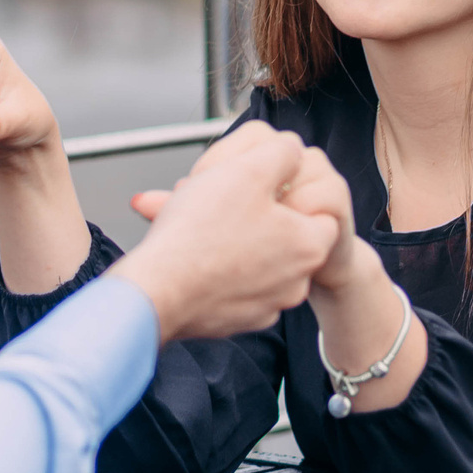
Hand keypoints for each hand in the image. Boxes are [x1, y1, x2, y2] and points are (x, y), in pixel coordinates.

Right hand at [134, 140, 376, 296]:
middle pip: (286, 235)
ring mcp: (266, 306)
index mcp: (309, 246)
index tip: (262, 185)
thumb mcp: (248, 169)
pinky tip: (195, 256)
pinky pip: (235, 287)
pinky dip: (220, 272)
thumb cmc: (198, 232)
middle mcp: (295, 283)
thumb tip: (291, 150)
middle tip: (227, 200)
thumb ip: (282, 152)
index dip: (290, 189)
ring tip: (204, 225)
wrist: (154, 291)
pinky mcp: (236, 321)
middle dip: (258, 215)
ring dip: (237, 242)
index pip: (318, 209)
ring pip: (258, 262)